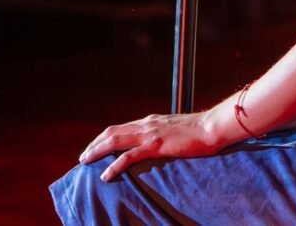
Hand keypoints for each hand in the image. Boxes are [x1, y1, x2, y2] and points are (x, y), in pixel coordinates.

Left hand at [79, 111, 221, 180]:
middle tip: (83, 157)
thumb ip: (166, 133)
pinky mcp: (156, 145)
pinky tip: (105, 175)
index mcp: (151, 121)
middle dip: (94, 144)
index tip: (95, 147)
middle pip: (112, 132)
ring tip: (85, 162)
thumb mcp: (177, 129)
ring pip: (114, 141)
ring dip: (96, 151)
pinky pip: (128, 156)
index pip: (121, 128)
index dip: (105, 137)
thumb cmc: (200, 130)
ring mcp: (150, 134)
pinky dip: (114, 165)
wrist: (212, 127)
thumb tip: (162, 142)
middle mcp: (146, 124)